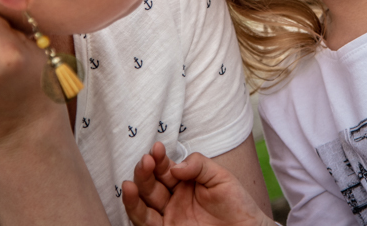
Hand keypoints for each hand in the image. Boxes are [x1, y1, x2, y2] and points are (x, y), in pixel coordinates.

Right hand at [123, 150, 271, 225]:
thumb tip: (175, 166)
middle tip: (146, 161)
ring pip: (144, 201)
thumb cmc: (236, 204)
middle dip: (146, 171)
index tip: (158, 149)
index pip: (165, 168)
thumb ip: (198, 166)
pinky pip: (146, 221)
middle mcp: (173, 198)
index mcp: (184, 182)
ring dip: (136, 189)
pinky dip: (135, 208)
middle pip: (151, 183)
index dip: (159, 158)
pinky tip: (130, 193)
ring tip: (131, 181)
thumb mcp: (220, 177)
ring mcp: (169, 215)